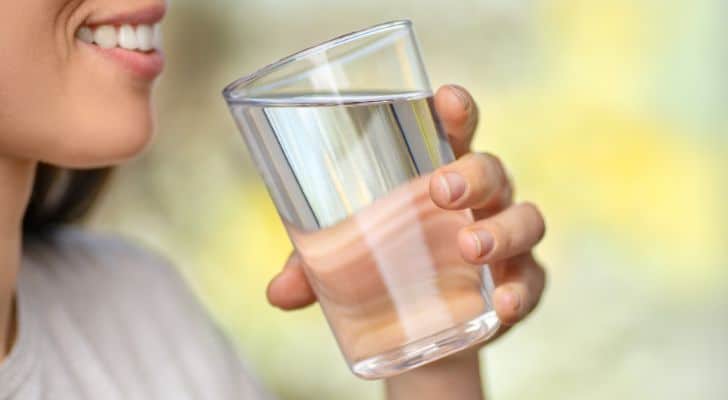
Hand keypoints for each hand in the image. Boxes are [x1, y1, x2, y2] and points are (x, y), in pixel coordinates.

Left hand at [267, 84, 545, 340]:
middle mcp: (480, 201)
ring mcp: (505, 242)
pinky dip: (521, 291)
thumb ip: (312, 269)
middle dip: (472, 173)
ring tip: (469, 246)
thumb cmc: (385, 269)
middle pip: (491, 170)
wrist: (422, 329)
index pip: (453, 131)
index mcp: (438, 175)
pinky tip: (503, 306)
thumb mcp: (343, 264)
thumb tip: (277, 292)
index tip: (444, 99)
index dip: (455, 111)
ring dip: (501, 229)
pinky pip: (533, 281)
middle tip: (441, 189)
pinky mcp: (518, 284)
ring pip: (525, 218)